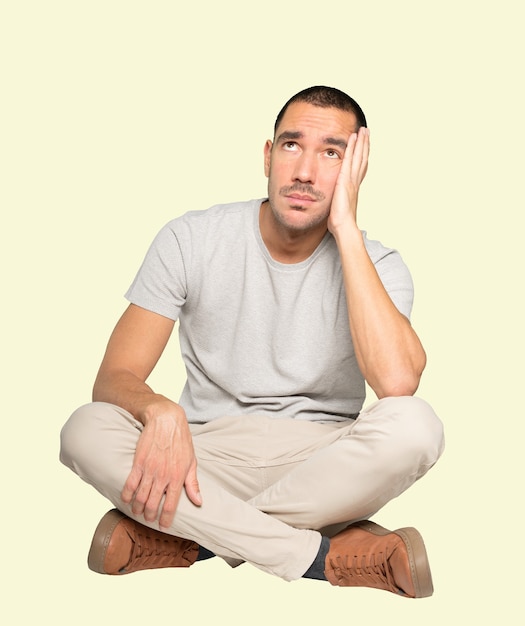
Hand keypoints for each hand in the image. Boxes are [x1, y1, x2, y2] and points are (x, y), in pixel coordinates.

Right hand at [121, 399, 201, 529]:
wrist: (166, 420)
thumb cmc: (181, 440)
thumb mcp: (192, 462)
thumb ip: (193, 483)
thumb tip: (199, 501)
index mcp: (178, 477)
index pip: (170, 506)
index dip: (166, 519)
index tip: (164, 526)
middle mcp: (163, 476)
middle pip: (152, 505)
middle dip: (149, 516)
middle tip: (148, 519)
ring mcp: (150, 470)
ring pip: (140, 497)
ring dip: (137, 508)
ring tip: (137, 512)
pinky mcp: (138, 463)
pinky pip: (130, 484)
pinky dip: (126, 495)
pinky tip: (126, 500)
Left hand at [327, 127, 369, 235]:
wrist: (343, 227)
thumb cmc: (339, 222)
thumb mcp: (337, 209)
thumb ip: (337, 202)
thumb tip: (334, 205)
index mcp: (353, 187)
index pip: (359, 168)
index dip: (362, 156)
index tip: (364, 146)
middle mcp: (354, 181)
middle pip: (362, 158)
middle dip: (364, 145)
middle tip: (366, 131)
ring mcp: (351, 179)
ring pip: (358, 156)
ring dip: (361, 142)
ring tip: (363, 130)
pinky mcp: (345, 179)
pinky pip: (349, 159)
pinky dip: (352, 147)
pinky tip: (352, 137)